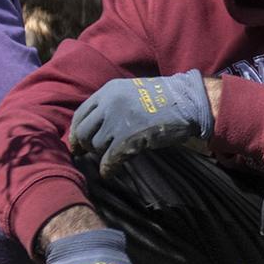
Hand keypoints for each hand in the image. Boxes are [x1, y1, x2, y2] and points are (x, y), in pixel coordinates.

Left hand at [69, 70, 213, 176]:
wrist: (187, 102)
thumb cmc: (164, 98)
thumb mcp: (131, 91)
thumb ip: (112, 104)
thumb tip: (96, 126)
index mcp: (108, 91)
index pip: (81, 114)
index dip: (76, 132)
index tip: (77, 144)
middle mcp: (108, 104)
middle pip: (84, 131)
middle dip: (87, 145)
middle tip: (95, 153)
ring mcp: (117, 121)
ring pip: (96, 146)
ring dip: (102, 154)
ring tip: (112, 156)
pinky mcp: (128, 139)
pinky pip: (109, 159)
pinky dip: (107, 169)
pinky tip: (110, 172)